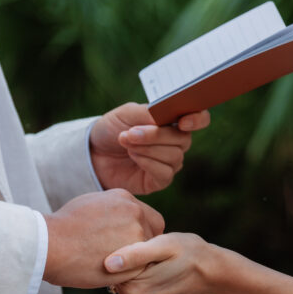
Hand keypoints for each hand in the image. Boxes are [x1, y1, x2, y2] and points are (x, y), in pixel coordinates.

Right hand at [43, 189, 163, 289]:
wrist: (50, 244)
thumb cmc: (61, 227)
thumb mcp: (88, 204)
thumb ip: (109, 210)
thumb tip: (114, 218)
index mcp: (124, 198)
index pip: (146, 216)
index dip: (140, 229)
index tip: (127, 241)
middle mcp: (135, 212)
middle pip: (153, 231)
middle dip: (143, 244)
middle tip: (125, 257)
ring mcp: (137, 234)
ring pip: (149, 252)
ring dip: (136, 261)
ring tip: (113, 267)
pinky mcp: (135, 257)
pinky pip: (141, 269)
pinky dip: (130, 274)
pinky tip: (111, 275)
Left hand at [89, 102, 209, 194]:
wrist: (93, 152)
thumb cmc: (112, 129)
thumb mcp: (127, 113)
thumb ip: (149, 113)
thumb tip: (164, 120)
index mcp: (172, 121)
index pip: (199, 119)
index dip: (197, 119)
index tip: (183, 121)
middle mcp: (175, 142)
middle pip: (184, 139)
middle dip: (156, 136)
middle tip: (131, 133)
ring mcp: (169, 162)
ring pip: (174, 156)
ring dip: (148, 149)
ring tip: (127, 144)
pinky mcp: (159, 180)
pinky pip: (166, 173)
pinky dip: (148, 163)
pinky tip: (133, 157)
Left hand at [104, 232, 218, 293]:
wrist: (213, 274)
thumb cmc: (190, 252)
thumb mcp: (164, 246)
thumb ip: (135, 254)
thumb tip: (107, 264)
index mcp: (135, 289)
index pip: (108, 265)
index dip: (118, 247)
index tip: (135, 238)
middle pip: (113, 275)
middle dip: (123, 259)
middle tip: (145, 245)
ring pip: (121, 281)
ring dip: (130, 268)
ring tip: (150, 256)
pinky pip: (129, 288)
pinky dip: (136, 276)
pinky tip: (151, 266)